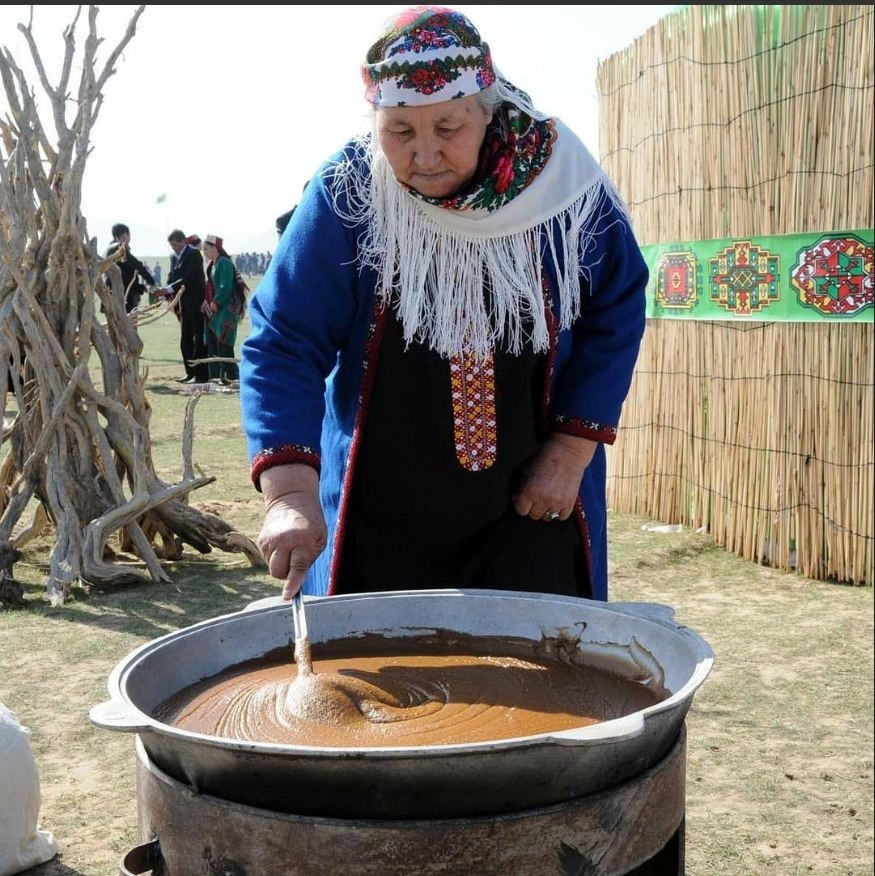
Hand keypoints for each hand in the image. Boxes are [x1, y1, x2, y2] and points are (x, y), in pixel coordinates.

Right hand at [258, 465, 326, 599]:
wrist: (291, 500)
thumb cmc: (311, 522)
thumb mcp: (319, 538)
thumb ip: (309, 559)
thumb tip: (297, 581)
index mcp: (301, 539)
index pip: (297, 567)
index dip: (293, 584)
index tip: (287, 596)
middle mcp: (283, 540)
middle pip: (279, 572)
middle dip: (287, 574)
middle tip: (296, 561)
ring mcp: (269, 540)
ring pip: (272, 568)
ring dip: (282, 565)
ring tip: (290, 549)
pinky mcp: (261, 541)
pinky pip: (267, 560)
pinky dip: (276, 558)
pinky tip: (282, 545)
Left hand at [512, 434, 596, 521]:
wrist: (566, 454)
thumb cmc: (544, 460)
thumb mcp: (527, 471)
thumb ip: (520, 488)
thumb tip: (515, 499)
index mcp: (529, 491)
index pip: (521, 511)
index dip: (521, 506)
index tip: (525, 501)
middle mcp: (542, 500)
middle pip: (533, 516)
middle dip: (533, 509)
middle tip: (537, 500)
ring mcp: (557, 503)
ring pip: (547, 518)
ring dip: (546, 511)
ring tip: (548, 501)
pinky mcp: (569, 503)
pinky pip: (561, 517)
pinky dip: (559, 512)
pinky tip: (558, 503)